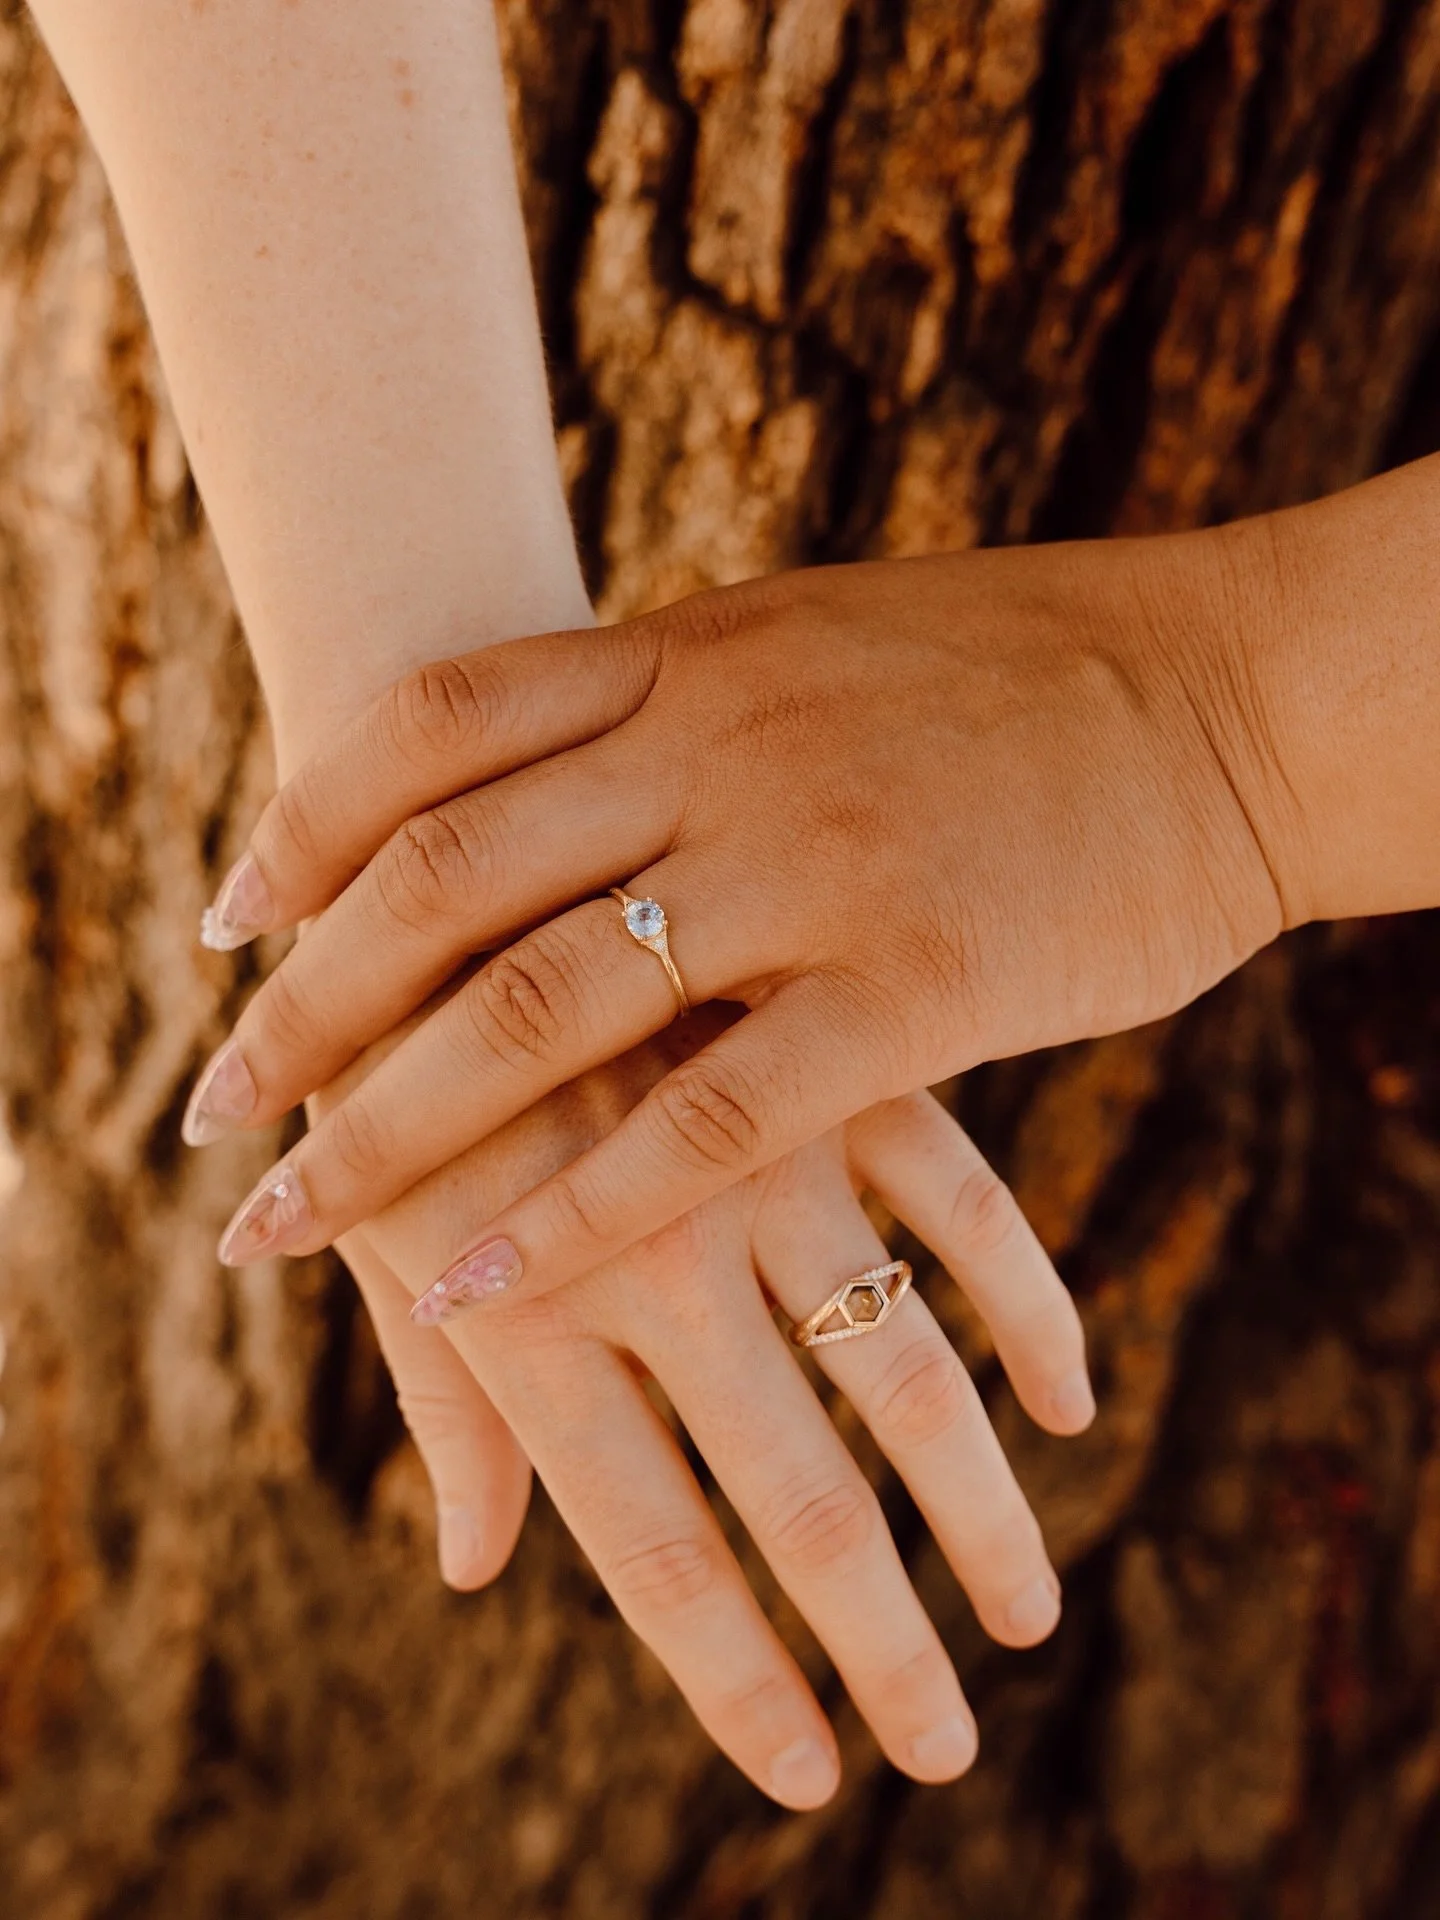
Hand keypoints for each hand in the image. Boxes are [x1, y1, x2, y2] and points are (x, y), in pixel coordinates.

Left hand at [189, 524, 1291, 1297]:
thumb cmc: (1029, 679)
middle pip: (444, 882)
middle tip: (212, 1108)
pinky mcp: (921, 985)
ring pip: (541, 1010)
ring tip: (285, 1220)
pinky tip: (477, 1284)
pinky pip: (706, 1122)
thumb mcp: (819, 646)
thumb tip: (565, 759)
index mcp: (692, 660)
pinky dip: (572, 1212)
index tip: (228, 922)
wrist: (1232, 694)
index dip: (306, 828)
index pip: (435, 730)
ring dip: (387, 1128)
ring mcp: (816, 865)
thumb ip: (683, 704)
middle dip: (303, 1008)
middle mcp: (723, 750)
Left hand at [321, 1015, 1091, 1806]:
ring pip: (907, 1377)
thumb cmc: (387, 1047)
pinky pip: (969, 1210)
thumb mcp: (388, 1227)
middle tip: (948, 1750)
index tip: (812, 1779)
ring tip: (1029, 1618)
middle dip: (880, 1651)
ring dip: (981, 1516)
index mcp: (532, 1320)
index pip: (657, 1560)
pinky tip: (1070, 1396)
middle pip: (799, 1503)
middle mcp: (659, 1259)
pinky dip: (1027, 1307)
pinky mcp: (831, 1061)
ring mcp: (760, 1159)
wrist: (443, 815)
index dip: (737, 1690)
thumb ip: (442, 1401)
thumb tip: (474, 1568)